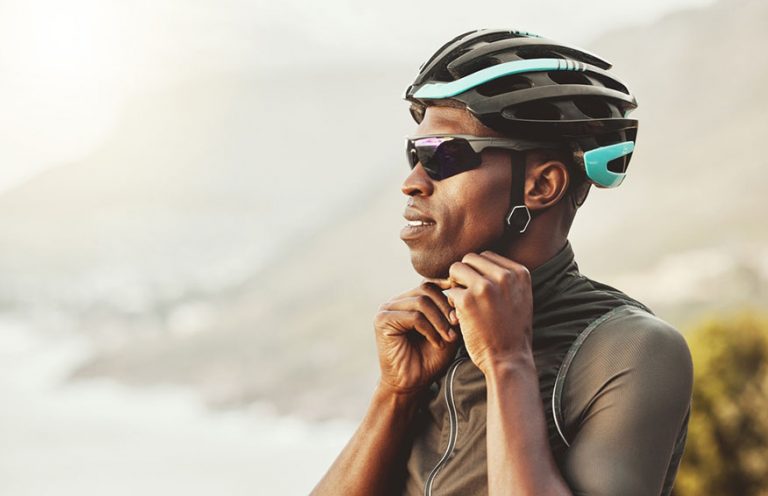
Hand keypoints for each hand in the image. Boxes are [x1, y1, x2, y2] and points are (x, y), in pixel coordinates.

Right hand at [374, 281, 461, 393]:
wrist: (412, 384)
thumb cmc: (430, 359)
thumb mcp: (447, 330)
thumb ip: (451, 311)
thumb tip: (461, 290)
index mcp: (409, 300)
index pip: (430, 284)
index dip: (448, 293)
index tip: (463, 309)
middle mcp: (396, 301)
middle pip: (427, 289)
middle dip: (446, 307)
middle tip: (457, 326)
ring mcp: (387, 309)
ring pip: (422, 302)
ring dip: (440, 321)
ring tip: (448, 338)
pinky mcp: (383, 321)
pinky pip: (413, 317)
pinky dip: (429, 330)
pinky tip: (436, 343)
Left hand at [427, 251, 533, 374]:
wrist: (509, 358)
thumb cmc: (512, 330)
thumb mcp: (520, 297)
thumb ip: (506, 277)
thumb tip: (481, 260)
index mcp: (519, 272)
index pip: (487, 256)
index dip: (479, 271)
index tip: (480, 289)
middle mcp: (504, 276)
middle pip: (470, 258)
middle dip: (464, 275)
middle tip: (466, 294)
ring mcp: (485, 287)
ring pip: (456, 268)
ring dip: (455, 284)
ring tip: (462, 302)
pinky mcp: (467, 300)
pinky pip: (450, 291)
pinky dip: (451, 304)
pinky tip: (460, 317)